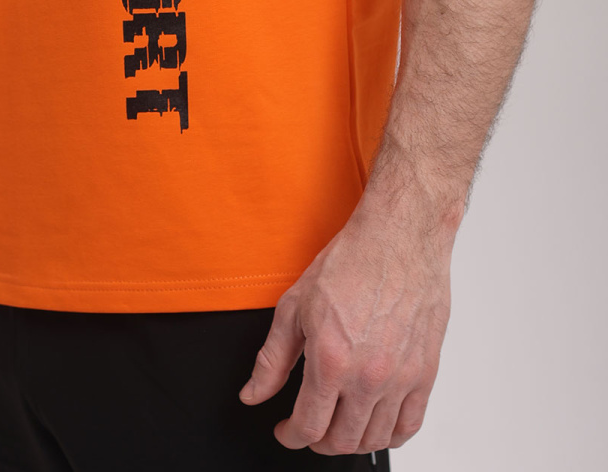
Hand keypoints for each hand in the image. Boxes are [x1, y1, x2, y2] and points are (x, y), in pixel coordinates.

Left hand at [238, 199, 454, 455]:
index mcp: (331, 360)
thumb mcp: (294, 306)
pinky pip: (410, 425)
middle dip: (318, 441)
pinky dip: (390, 435)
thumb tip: (253, 393)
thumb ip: (272, 359)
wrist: (398, 238)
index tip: (286, 430)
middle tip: (309, 427)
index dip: (290, 436)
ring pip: (376, 439)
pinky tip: (376, 423)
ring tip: (339, 424)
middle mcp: (368, 376)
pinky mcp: (426, 372)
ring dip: (352, 441)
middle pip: (342, 441)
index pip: (308, 426)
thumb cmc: (351, 262)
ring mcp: (401, 378)